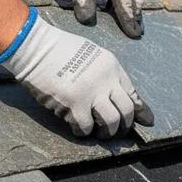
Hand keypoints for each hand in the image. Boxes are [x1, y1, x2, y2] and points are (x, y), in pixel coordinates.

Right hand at [4, 15, 152, 136]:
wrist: (35, 47)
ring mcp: (91, 92)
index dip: (140, 111)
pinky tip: (79, 129)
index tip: (145, 121)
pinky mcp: (73, 103)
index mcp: (112, 67)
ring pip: (111, 122)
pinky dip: (83, 132)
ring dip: (107, 132)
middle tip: (117, 132)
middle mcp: (106, 80)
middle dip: (124, 126)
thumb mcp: (92, 55)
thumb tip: (116, 96)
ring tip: (100, 134)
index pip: (133, 93)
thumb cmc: (60, 50)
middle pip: (126, 111)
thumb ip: (106, 75)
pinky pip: (85, 127)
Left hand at [48, 0, 143, 35]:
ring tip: (129, 25)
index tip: (134, 36)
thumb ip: (83, 0)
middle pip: (136, 0)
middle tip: (136, 34)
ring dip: (132, 9)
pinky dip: (126, 1)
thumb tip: (89, 20)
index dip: (129, 21)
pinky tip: (117, 10)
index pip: (126, 4)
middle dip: (136, 17)